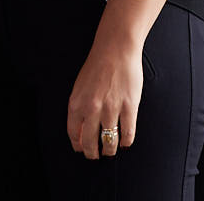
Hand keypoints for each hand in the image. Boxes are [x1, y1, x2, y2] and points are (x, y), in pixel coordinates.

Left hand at [66, 40, 141, 159]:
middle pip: (90, 143)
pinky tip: (125, 142)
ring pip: (109, 141)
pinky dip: (126, 142)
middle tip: (96, 155)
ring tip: (111, 150)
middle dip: (93, 153)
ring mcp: (111, 109)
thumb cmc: (97, 65)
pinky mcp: (128, 107)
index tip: (82, 149)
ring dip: (110, 150)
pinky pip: (127, 133)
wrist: (115, 49)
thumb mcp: (79, 87)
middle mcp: (91, 109)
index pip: (74, 134)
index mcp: (76, 104)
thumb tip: (82, 129)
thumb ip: (80, 108)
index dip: (78, 146)